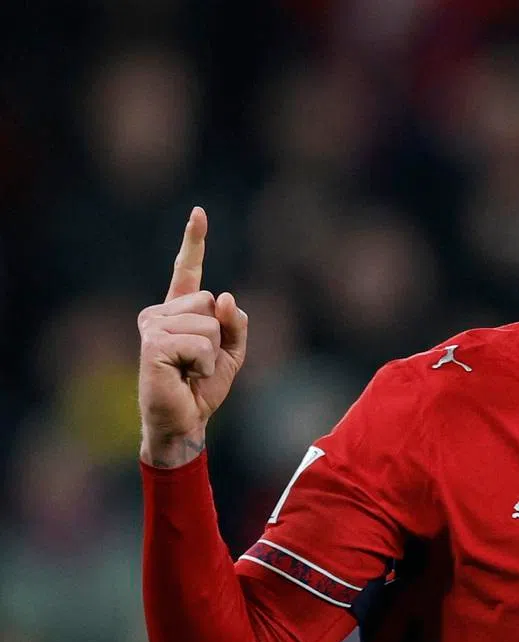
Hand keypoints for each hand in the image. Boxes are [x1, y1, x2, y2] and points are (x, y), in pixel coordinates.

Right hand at [137, 207, 247, 466]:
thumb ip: (235, 322)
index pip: (188, 271)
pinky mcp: (152, 345)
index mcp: (179, 311)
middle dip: (219, 336)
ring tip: (191, 370)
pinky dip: (205, 363)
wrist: (185, 422)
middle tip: (199, 362)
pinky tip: (186, 376)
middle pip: (212, 302)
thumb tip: (225, 297)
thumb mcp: (232, 352)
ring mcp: (152, 327)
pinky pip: (201, 343)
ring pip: (209, 324)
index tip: (199, 212)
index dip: (194, 241)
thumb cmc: (203, 387)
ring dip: (212, 353)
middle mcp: (160, 313)